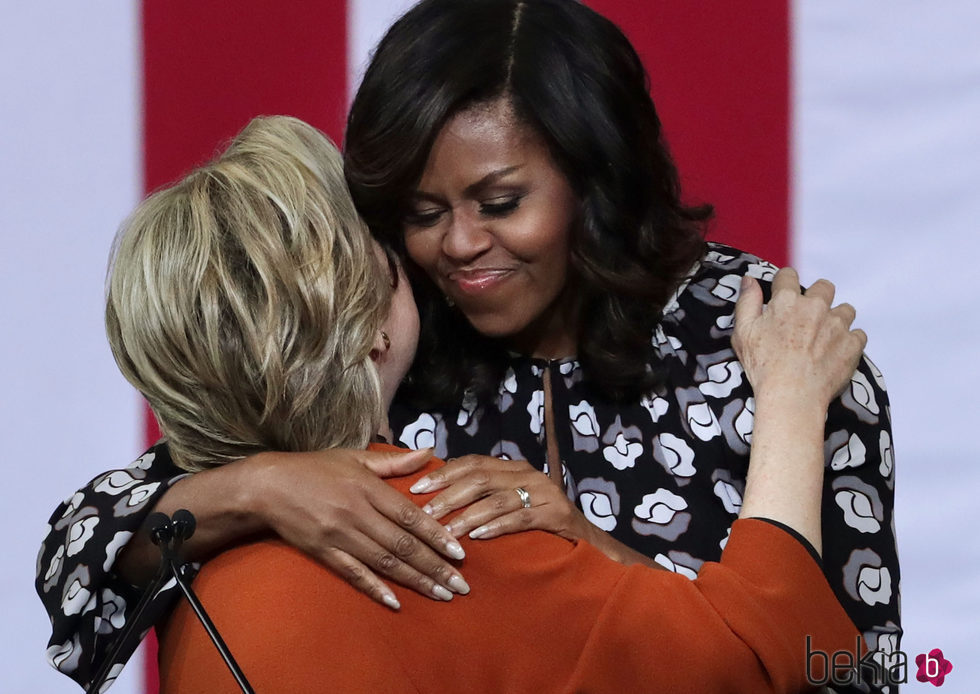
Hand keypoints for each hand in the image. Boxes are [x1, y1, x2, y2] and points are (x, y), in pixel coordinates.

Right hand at [248, 447, 469, 609]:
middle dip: (435, 566)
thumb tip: (429, 453)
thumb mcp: (354, 457)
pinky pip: (353, 573)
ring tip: (441, 595)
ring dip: (415, 581)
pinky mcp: (324, 553)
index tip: (460, 553)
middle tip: (461, 585)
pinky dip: (375, 588)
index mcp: (368, 488)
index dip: (437, 535)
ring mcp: (340, 535)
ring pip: (384, 562)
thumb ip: (394, 462)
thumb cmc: (315, 468)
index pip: (410, 516)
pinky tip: (395, 601)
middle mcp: (357, 513)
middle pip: (403, 544)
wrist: (267, 486)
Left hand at [409, 455, 594, 542]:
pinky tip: (477, 537)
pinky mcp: (557, 515)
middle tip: (424, 512)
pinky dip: (495, 527)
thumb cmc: (541, 526)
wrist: (589, 543)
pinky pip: (520, 518)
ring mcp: (545, 493)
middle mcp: (528, 474)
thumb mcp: (511, 504)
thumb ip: (484, 496)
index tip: (416, 488)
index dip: (443, 473)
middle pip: (480, 478)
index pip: (472, 462)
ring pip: (497, 499)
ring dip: (467, 516)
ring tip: (445, 531)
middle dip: (448, 495)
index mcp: (514, 468)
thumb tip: (438, 496)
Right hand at [732, 268, 866, 409]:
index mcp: (787, 301)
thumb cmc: (763, 366)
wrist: (791, 396)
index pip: (788, 275)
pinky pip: (858, 334)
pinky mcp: (853, 343)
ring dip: (836, 319)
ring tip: (824, 337)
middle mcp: (815, 306)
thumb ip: (747, 301)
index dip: (785, 285)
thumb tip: (749, 280)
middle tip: (807, 318)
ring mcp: (837, 324)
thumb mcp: (743, 332)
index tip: (783, 297)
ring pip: (845, 309)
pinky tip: (836, 352)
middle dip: (817, 297)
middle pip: (824, 287)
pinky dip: (849, 341)